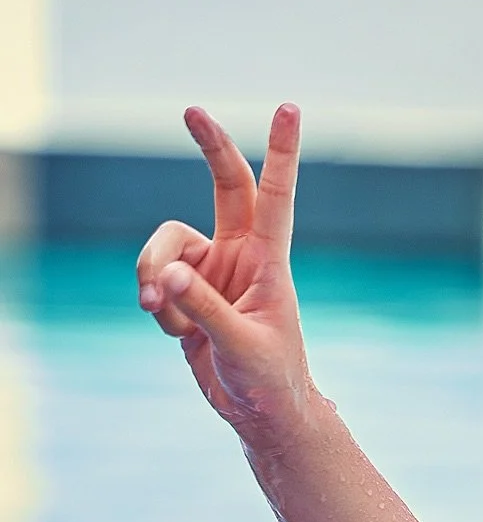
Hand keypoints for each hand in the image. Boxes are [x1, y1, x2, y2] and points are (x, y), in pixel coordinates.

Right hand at [136, 104, 312, 433]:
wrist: (257, 413)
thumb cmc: (268, 379)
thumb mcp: (241, 346)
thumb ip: (205, 310)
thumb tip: (168, 275)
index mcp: (269, 261)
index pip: (276, 197)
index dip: (282, 152)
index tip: (289, 108)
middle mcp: (240, 255)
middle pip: (224, 184)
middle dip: (210, 146)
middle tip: (192, 110)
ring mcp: (210, 271)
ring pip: (165, 246)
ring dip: (155, 275)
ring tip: (162, 313)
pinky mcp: (185, 292)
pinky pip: (155, 282)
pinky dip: (158, 307)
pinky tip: (177, 332)